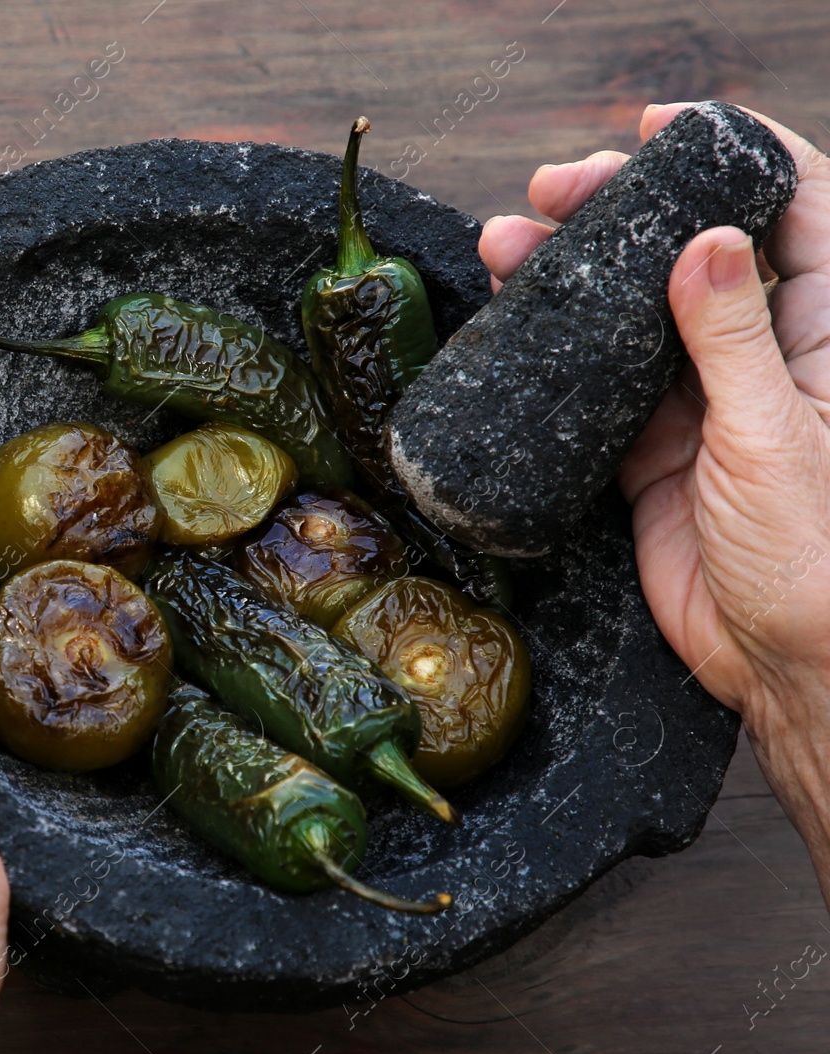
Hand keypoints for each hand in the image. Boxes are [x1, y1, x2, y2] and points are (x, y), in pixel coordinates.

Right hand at [480, 102, 829, 898]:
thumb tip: (705, 243)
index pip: (795, 208)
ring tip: (508, 240)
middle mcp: (769, 352)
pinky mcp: (652, 449)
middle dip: (626, 207)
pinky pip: (598, 383)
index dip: (731, 155)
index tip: (662, 130)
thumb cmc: (819, 558)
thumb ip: (733, 339)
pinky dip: (553, 351)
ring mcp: (705, 400)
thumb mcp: (776, 436)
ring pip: (634, 311)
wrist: (785, 669)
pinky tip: (511, 317)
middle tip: (557, 189)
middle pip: (695, 246)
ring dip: (574, 272)